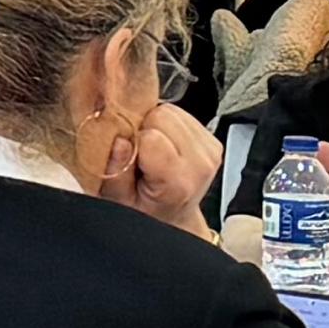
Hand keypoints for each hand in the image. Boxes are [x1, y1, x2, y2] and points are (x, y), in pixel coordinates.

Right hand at [98, 101, 223, 226]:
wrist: (172, 216)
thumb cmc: (144, 209)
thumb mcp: (117, 200)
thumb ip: (115, 172)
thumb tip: (119, 141)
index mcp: (178, 183)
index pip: (151, 136)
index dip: (131, 139)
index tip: (127, 157)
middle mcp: (201, 164)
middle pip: (162, 116)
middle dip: (144, 128)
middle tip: (138, 153)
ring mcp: (211, 151)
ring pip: (171, 111)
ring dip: (155, 125)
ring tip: (151, 150)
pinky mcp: (213, 140)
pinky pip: (181, 114)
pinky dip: (166, 125)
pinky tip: (163, 146)